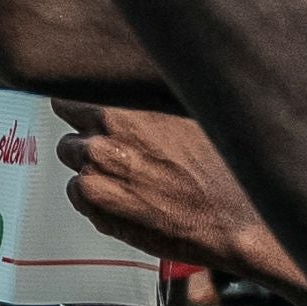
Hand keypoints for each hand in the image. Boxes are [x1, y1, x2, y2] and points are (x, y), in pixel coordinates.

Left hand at [52, 100, 306, 290]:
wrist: (237, 220)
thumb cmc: (223, 168)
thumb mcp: (188, 110)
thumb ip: (148, 99)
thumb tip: (130, 86)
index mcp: (125, 107)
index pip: (74, 90)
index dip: (87, 100)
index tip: (96, 107)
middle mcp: (104, 136)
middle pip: (68, 121)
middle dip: (88, 127)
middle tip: (119, 144)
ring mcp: (95, 172)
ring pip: (72, 157)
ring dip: (91, 161)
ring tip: (132, 174)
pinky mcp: (95, 205)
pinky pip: (76, 192)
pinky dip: (94, 195)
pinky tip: (129, 197)